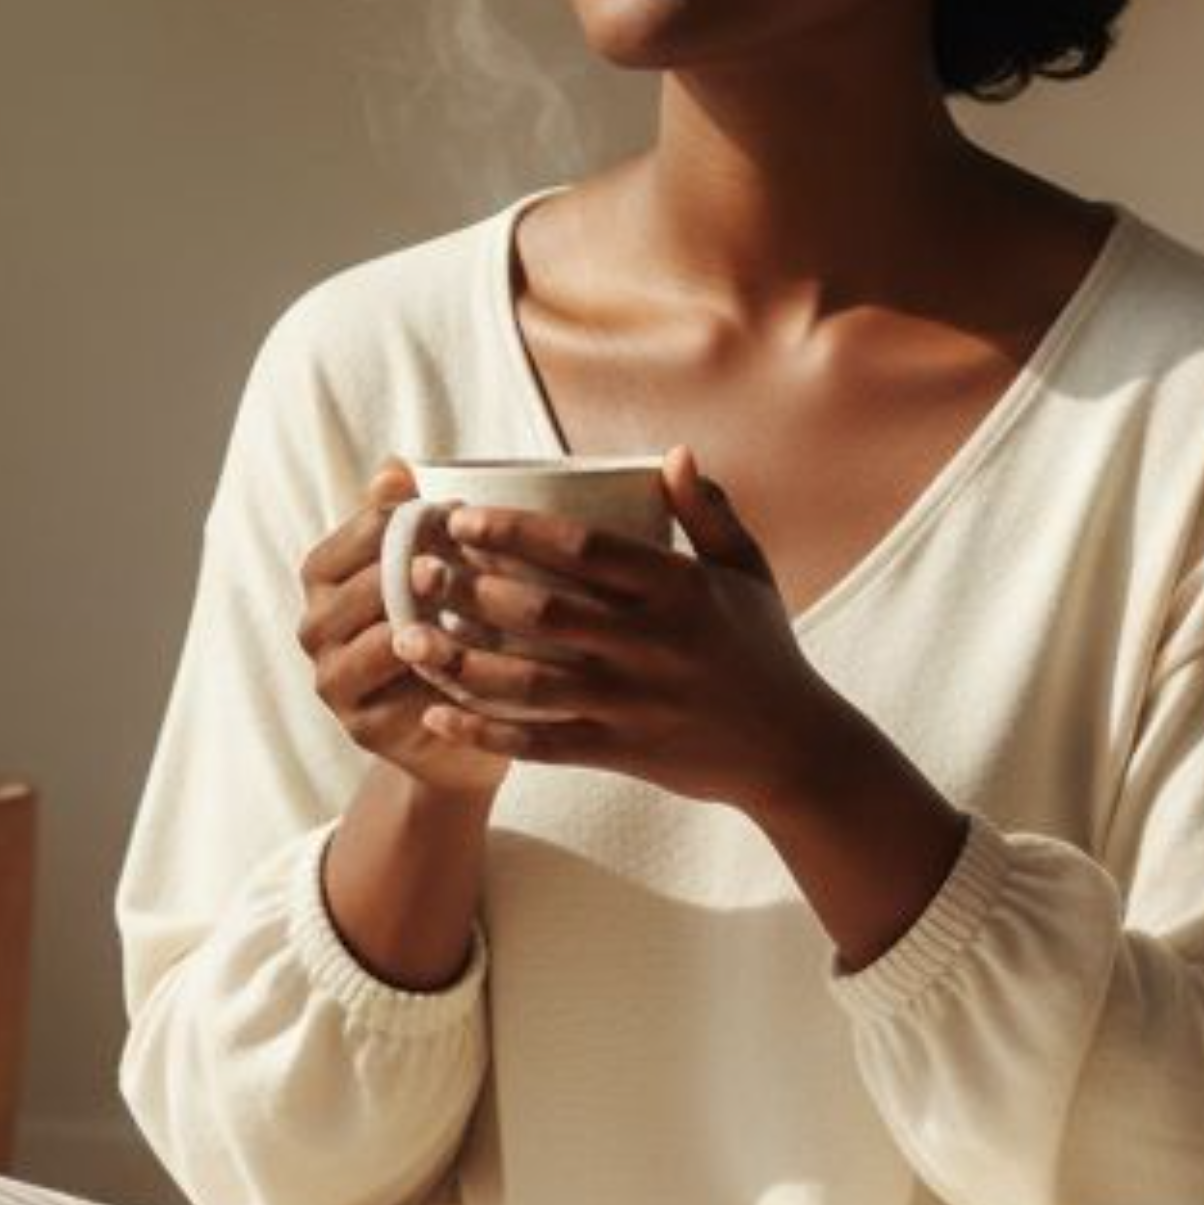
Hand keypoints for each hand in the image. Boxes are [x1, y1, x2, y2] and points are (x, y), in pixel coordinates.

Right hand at [298, 462, 512, 802]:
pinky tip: (459, 657)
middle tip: (454, 562)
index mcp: (326, 577)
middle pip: (359, 586)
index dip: (407, 519)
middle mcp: (317, 627)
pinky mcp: (360, 726)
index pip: (360, 533)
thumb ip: (408, 520)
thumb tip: (394, 464)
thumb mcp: (433, 572)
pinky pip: (389, 696)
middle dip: (408, 570)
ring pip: (371, 640)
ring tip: (455, 605)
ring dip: (414, 620)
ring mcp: (333, 680)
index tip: (461, 514)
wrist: (461, 732)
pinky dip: (422, 673)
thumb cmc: (448, 632)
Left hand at [388, 443, 841, 819]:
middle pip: (544, 611)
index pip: (584, 549)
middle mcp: (653, 644)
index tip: (460, 517)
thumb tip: (673, 451)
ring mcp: (636, 702)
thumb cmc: (764, 650)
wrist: (796, 751)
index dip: (516, 530)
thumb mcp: (748, 572)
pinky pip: (543, 744)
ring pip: (532, 682)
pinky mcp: (623, 752)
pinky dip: (487, 733)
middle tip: (415, 570)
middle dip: (471, 589)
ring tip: (407, 641)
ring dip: (462, 662)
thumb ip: (709, 511)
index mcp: (679, 588)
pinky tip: (437, 716)